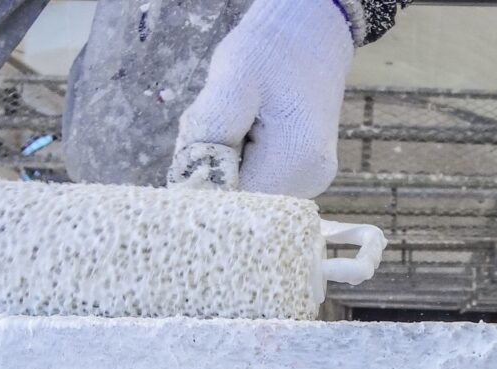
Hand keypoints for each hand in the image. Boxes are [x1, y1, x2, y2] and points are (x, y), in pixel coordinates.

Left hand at [168, 0, 354, 198]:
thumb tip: (187, 183)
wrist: (308, 36)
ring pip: (243, 192)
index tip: (196, 146)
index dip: (203, 182)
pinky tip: (242, 132)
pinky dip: (237, 162)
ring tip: (232, 122)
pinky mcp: (300, 176)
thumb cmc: (269, 54)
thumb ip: (209, 133)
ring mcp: (306, 184)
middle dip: (212, 170)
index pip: (231, 203)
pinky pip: (255, 181)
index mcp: (294, 165)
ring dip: (222, 164)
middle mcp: (306, 186)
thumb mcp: (231, 82)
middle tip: (215, 124)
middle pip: (237, 200)